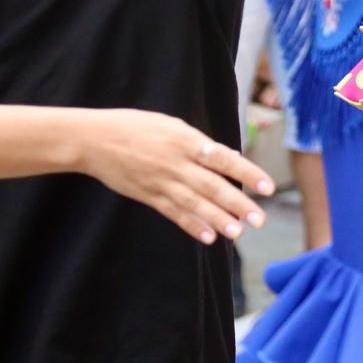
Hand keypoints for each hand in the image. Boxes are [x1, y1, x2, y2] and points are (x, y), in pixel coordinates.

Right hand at [77, 108, 273, 244]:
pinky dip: (191, 225)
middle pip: (212, 186)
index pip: (224, 158)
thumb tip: (228, 160)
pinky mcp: (148, 196)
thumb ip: (199, 144)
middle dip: (238, 204)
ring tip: (238, 232)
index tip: (268, 186)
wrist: (94, 140)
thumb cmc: (137, 126)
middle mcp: (176, 163)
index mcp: (186, 140)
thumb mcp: (171, 125)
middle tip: (260, 219)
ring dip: (218, 219)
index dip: (247, 173)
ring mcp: (161, 182)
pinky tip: (208, 237)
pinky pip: (173, 213)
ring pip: (195, 204)